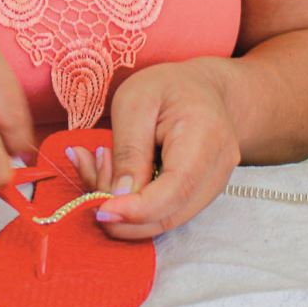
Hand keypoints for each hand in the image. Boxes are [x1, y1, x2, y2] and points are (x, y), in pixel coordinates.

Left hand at [66, 57, 240, 238]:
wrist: (202, 88)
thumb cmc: (167, 87)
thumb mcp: (135, 102)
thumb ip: (128, 150)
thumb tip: (118, 198)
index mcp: (205, 138)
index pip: (175, 190)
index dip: (137, 209)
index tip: (100, 209)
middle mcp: (217, 171)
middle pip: (169, 214)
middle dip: (122, 211)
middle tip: (90, 171)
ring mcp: (212, 187)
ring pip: (164, 220)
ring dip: (123, 207)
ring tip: (100, 161)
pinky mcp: (199, 196)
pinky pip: (165, 212)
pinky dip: (133, 204)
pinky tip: (113, 174)